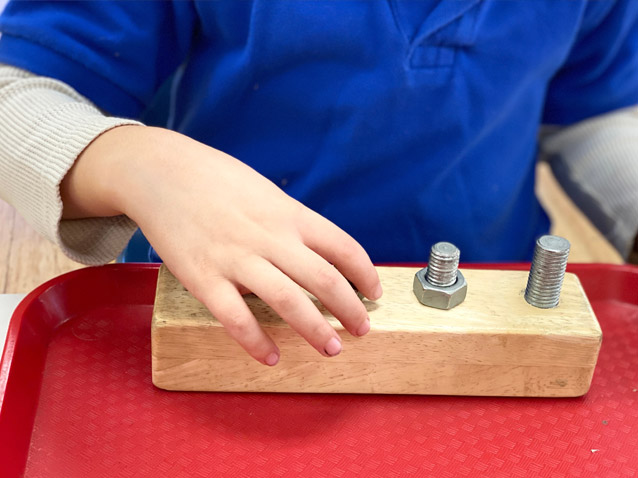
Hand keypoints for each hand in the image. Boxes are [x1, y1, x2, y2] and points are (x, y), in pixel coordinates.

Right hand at [61, 126, 381, 364]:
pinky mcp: (202, 277)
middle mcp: (269, 236)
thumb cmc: (216, 180)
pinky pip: (235, 318)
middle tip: (361, 330)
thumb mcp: (265, 192)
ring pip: (287, 301)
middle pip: (323, 280)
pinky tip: (270, 356)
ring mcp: (235, 257)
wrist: (160, 170)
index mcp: (288, 213)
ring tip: (332, 348)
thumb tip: (321, 252)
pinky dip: (256, 342)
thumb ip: (292, 222)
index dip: (366, 274)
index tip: (374, 292)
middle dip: (350, 310)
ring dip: (315, 330)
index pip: (343, 246)